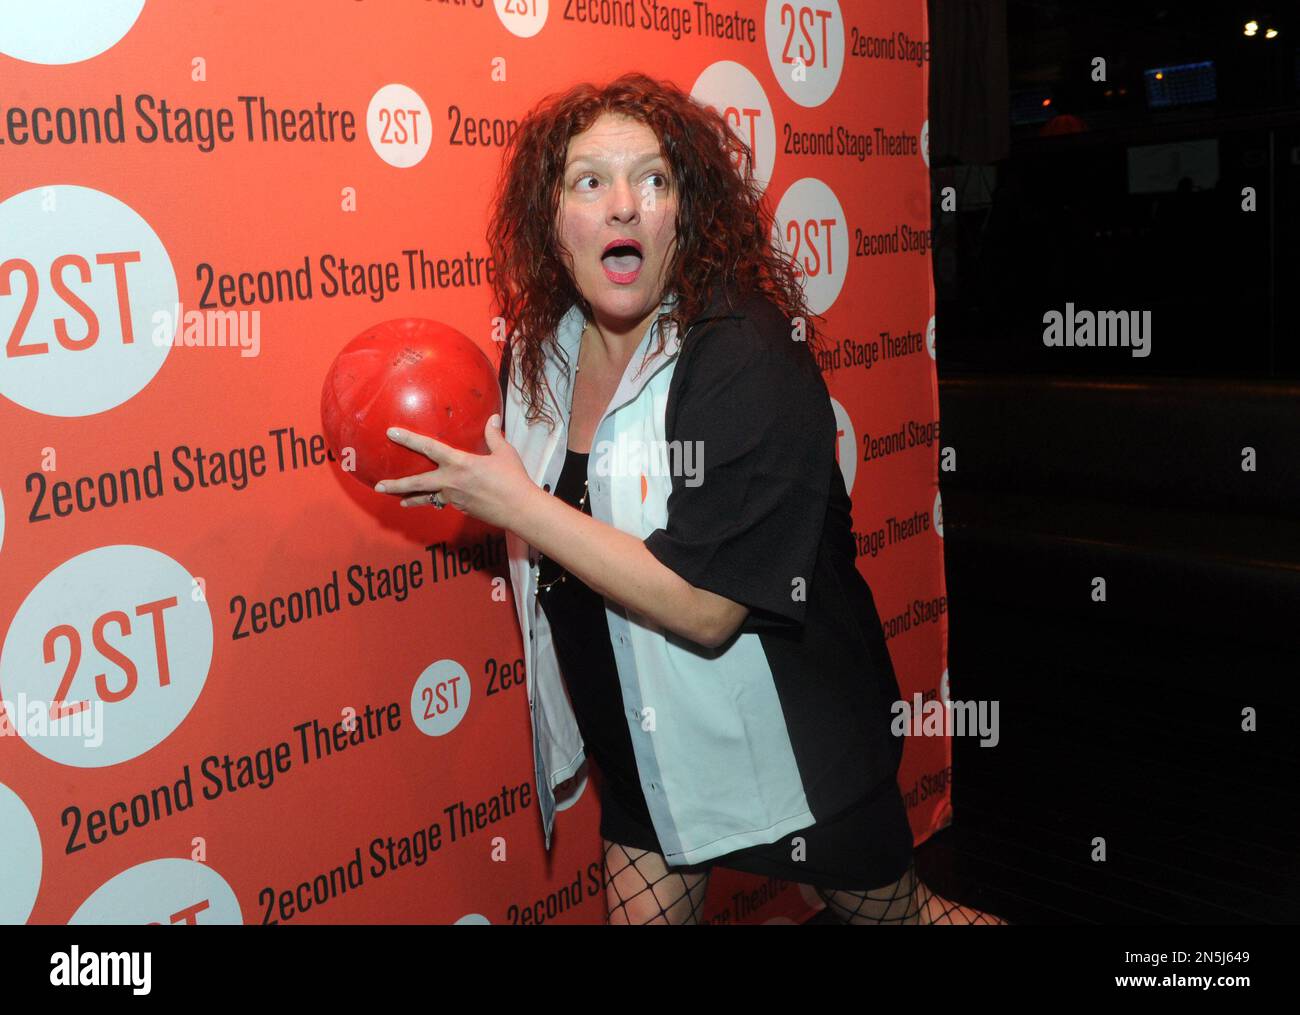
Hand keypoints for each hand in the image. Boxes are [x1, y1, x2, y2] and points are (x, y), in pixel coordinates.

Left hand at [374, 415, 537, 529]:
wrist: (519, 509)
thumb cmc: (513, 479)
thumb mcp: (504, 452)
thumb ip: (493, 435)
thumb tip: (492, 419)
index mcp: (459, 463)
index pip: (428, 448)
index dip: (408, 439)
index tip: (392, 433)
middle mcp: (451, 481)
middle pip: (417, 483)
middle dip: (396, 484)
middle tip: (379, 485)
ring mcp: (454, 498)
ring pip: (428, 497)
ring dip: (411, 497)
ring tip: (397, 499)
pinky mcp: (461, 508)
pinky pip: (444, 502)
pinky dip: (438, 500)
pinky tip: (436, 499)